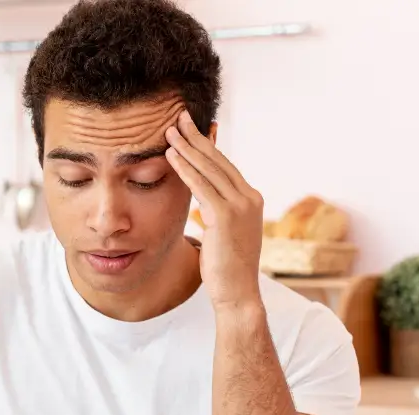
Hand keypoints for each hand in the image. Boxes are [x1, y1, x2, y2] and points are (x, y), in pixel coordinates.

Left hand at [165, 111, 264, 308]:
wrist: (237, 293)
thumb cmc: (226, 267)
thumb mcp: (224, 232)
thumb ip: (217, 211)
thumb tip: (205, 200)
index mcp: (250, 198)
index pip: (224, 165)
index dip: (206, 145)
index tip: (190, 129)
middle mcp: (249, 197)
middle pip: (217, 160)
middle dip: (196, 137)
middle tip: (178, 117)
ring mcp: (240, 206)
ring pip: (209, 168)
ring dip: (187, 147)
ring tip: (168, 131)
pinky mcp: (226, 216)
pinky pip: (201, 186)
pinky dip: (185, 168)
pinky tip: (170, 156)